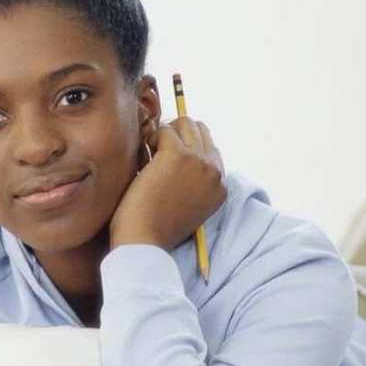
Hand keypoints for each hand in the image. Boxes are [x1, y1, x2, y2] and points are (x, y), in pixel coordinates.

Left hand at [109, 118, 226, 250]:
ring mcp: (198, 161)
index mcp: (220, 187)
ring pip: (184, 123)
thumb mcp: (186, 207)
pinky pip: (164, 130)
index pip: (210, 149)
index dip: (186, 147)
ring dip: (164, 133)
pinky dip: (152, 138)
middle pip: (200, 130)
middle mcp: (215, 172)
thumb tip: (176, 155)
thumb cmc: (156, 228)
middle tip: (156, 151)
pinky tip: (144, 158)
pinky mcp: (177, 155)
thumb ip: (191, 183)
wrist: (145, 242)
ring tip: (150, 154)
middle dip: (177, 134)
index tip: (167, 157)